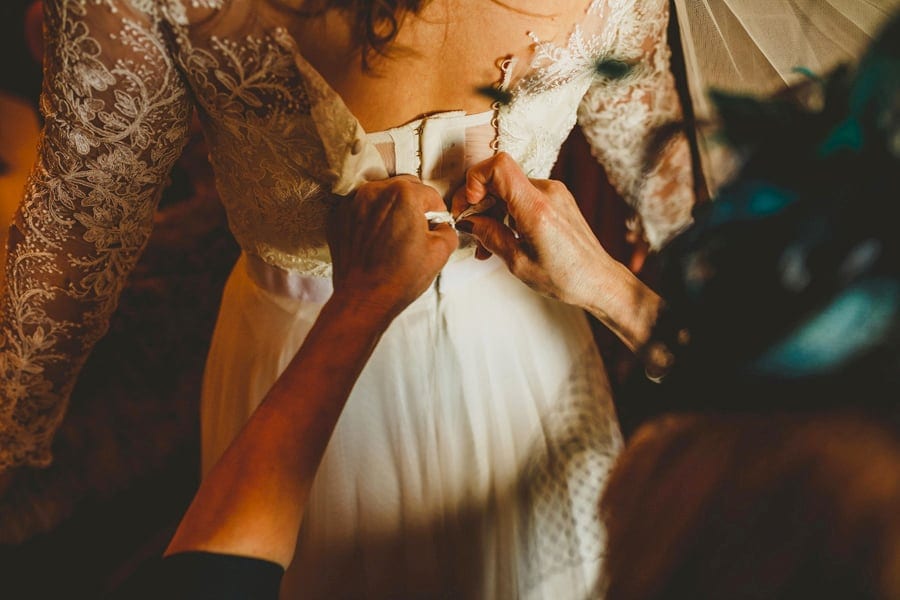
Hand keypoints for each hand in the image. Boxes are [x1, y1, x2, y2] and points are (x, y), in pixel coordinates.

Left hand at [328, 175, 456, 320]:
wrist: (364, 299)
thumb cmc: (400, 277)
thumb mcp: (440, 253)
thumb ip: (447, 230)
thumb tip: (441, 226)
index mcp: (403, 194)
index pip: (430, 195)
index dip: (437, 213)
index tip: (435, 227)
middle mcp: (375, 191)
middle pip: (404, 188)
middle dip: (414, 205)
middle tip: (416, 230)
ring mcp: (352, 203)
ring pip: (381, 196)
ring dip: (391, 210)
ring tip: (394, 236)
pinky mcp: (338, 217)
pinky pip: (362, 209)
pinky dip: (371, 218)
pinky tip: (376, 240)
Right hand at [451, 153, 612, 308]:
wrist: (599, 279)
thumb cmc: (566, 277)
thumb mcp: (518, 263)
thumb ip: (490, 236)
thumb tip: (468, 221)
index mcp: (537, 208)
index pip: (499, 166)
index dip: (475, 180)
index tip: (470, 205)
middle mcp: (548, 192)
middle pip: (500, 178)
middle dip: (478, 201)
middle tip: (469, 227)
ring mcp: (554, 192)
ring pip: (509, 188)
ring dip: (492, 210)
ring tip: (486, 243)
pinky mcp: (557, 198)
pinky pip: (523, 196)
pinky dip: (508, 212)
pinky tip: (504, 236)